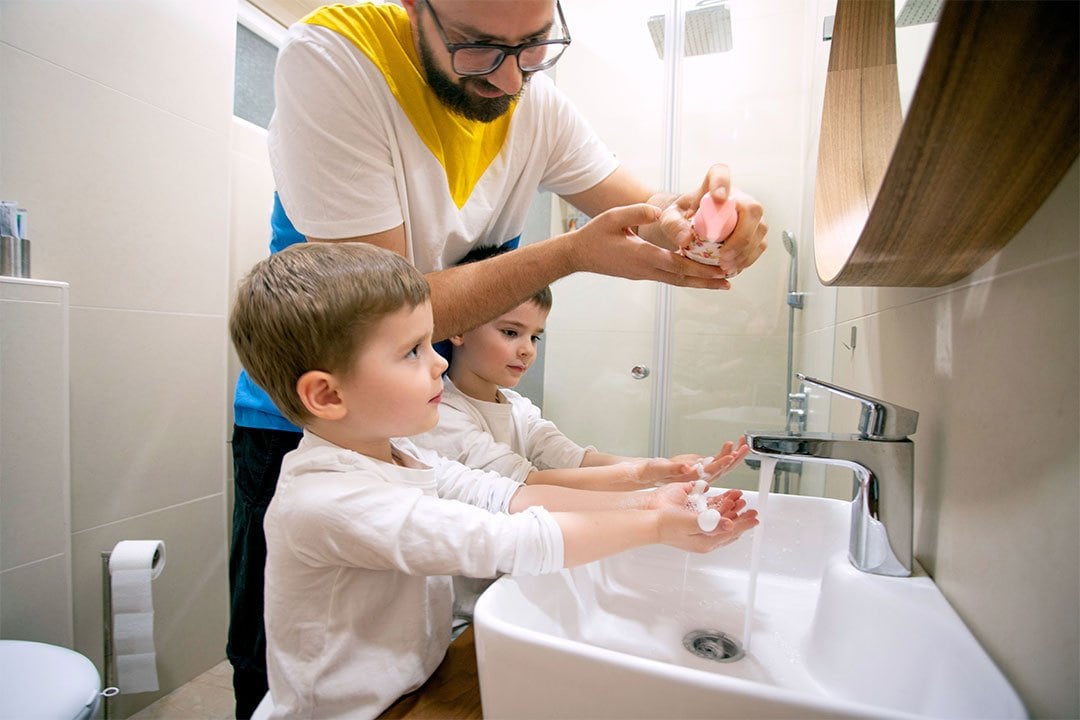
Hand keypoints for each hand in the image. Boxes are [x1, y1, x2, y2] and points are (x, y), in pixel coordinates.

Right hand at [565, 203, 735, 290]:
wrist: (578, 255)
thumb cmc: (594, 235)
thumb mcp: (613, 217)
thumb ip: (638, 212)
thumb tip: (661, 212)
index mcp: (641, 255)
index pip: (675, 264)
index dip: (699, 268)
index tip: (719, 269)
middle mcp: (646, 269)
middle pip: (681, 278)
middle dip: (706, 281)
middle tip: (729, 281)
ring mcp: (644, 273)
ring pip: (677, 281)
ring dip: (699, 282)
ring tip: (721, 282)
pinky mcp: (642, 273)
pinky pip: (669, 277)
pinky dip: (686, 277)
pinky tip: (699, 274)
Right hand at [635, 436, 750, 485]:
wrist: (654, 473)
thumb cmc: (657, 473)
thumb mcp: (664, 469)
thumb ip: (677, 468)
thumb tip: (689, 467)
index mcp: (695, 479)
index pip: (712, 472)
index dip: (722, 464)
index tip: (731, 456)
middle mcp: (702, 477)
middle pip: (723, 468)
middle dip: (735, 457)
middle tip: (744, 447)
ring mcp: (704, 471)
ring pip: (723, 464)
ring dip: (734, 453)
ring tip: (742, 442)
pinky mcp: (703, 466)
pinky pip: (718, 459)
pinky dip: (725, 451)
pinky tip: (730, 444)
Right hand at [652, 484, 758, 552]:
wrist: (650, 516)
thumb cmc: (667, 525)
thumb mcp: (691, 524)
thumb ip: (711, 524)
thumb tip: (729, 524)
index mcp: (705, 541)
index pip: (730, 532)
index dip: (744, 524)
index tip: (755, 519)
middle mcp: (704, 535)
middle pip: (729, 526)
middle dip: (741, 517)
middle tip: (753, 511)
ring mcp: (699, 525)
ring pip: (721, 518)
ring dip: (732, 508)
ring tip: (742, 501)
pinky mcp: (693, 515)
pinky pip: (711, 511)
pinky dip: (721, 504)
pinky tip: (726, 498)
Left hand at [653, 164, 768, 278]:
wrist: (692, 226)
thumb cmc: (682, 217)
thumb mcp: (669, 219)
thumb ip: (673, 225)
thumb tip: (685, 239)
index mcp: (713, 184)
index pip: (720, 174)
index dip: (722, 184)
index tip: (718, 197)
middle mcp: (737, 195)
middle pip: (751, 209)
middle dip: (741, 236)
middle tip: (724, 256)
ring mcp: (750, 213)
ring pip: (759, 229)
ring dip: (745, 251)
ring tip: (726, 266)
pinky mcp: (756, 230)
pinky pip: (759, 244)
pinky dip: (747, 258)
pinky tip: (733, 267)